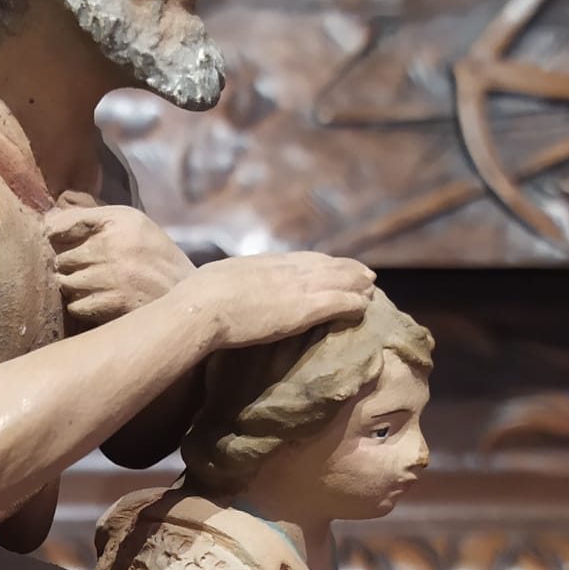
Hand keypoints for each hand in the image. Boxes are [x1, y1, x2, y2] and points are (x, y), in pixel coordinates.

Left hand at [47, 198, 194, 324]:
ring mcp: (112, 277)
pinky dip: (82, 305)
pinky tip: (100, 300)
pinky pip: (76, 306)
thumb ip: (90, 217)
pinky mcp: (114, 304)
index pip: (63, 225)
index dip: (56, 237)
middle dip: (68, 264)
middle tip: (87, 269)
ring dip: (73, 286)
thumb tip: (46, 221)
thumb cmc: (153, 255)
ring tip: (94, 285)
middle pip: (61, 257)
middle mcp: (113, 245)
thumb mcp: (131, 222)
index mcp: (118, 220)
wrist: (187, 291)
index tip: (61, 243)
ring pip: (65, 282)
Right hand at [176, 251, 373, 349]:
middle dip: (346, 268)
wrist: (202, 307)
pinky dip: (353, 302)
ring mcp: (296, 289)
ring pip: (337, 280)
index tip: (333, 263)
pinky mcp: (303, 310)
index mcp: (263, 263)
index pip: (301, 259)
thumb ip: (227, 282)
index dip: (321, 261)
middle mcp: (284, 270)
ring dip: (356, 282)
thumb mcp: (214, 280)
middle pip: (324, 265)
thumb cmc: (197, 297)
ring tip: (371, 284)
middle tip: (364, 271)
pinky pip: (337, 303)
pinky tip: (366, 305)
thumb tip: (220, 285)